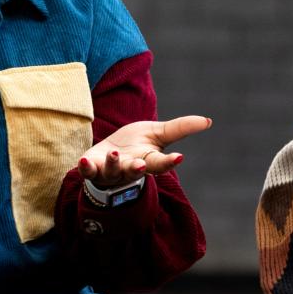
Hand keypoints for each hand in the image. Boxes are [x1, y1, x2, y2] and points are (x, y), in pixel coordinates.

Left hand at [75, 115, 211, 187]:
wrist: (108, 154)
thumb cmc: (136, 144)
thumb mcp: (158, 133)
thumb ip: (181, 128)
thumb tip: (208, 121)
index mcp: (148, 162)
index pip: (161, 164)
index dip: (169, 161)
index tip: (178, 157)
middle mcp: (130, 170)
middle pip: (135, 172)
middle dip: (137, 169)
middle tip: (141, 165)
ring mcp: (110, 172)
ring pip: (113, 171)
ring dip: (114, 164)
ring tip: (115, 154)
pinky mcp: (92, 169)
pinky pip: (88, 172)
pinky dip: (86, 168)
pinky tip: (84, 161)